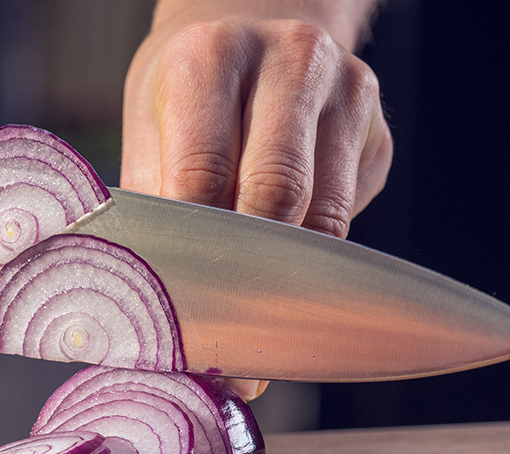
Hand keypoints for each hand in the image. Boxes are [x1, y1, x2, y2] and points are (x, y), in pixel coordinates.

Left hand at [121, 12, 392, 398]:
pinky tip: (281, 276)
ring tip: (252, 330)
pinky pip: (348, 217)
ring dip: (287, 281)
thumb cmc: (184, 96)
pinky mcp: (378, 134)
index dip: (193, 253)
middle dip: (249, 278)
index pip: (203, 172)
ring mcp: (348, 93)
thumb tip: (154, 312)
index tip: (184, 315)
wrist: (249, 27)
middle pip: (278, 193)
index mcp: (212, 58)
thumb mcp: (148, 130)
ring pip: (325, 216)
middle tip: (228, 348)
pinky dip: (313, 261)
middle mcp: (289, 61)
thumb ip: (151, 211)